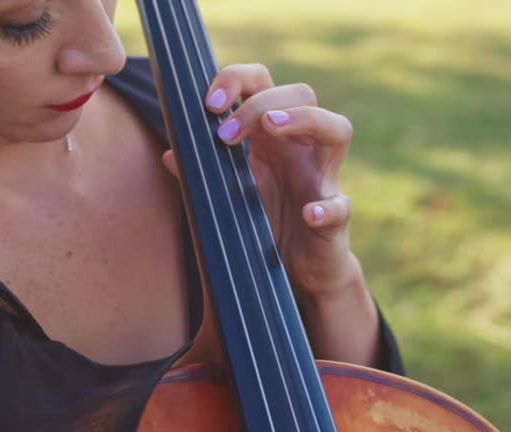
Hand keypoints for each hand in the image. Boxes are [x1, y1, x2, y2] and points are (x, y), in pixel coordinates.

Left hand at [161, 63, 358, 297]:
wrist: (295, 271)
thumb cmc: (262, 224)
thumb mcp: (226, 195)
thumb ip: (199, 174)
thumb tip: (169, 155)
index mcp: (272, 137)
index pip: (264, 85)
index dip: (239, 80)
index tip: (210, 104)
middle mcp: (302, 149)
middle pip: (302, 94)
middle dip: (260, 103)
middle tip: (225, 135)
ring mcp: (322, 180)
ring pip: (338, 129)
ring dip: (307, 119)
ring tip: (272, 126)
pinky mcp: (335, 220)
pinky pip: (341, 207)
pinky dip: (329, 208)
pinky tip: (309, 214)